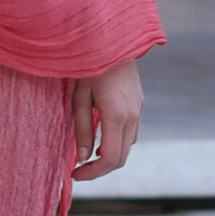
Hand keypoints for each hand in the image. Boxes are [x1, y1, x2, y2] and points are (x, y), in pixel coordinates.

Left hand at [71, 59, 141, 181]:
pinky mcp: (139, 106)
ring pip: (128, 147)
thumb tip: (83, 158)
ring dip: (110, 156)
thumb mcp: (79, 99)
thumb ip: (82, 130)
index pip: (110, 158)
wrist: (112, 41)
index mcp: (116, 115)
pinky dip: (118, 143)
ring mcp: (138, 111)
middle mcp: (132, 116)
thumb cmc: (89, 66)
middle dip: (100, 169)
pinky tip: (102, 138)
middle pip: (121, 158)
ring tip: (89, 154)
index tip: (75, 173)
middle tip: (80, 169)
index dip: (92, 172)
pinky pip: (131, 134)